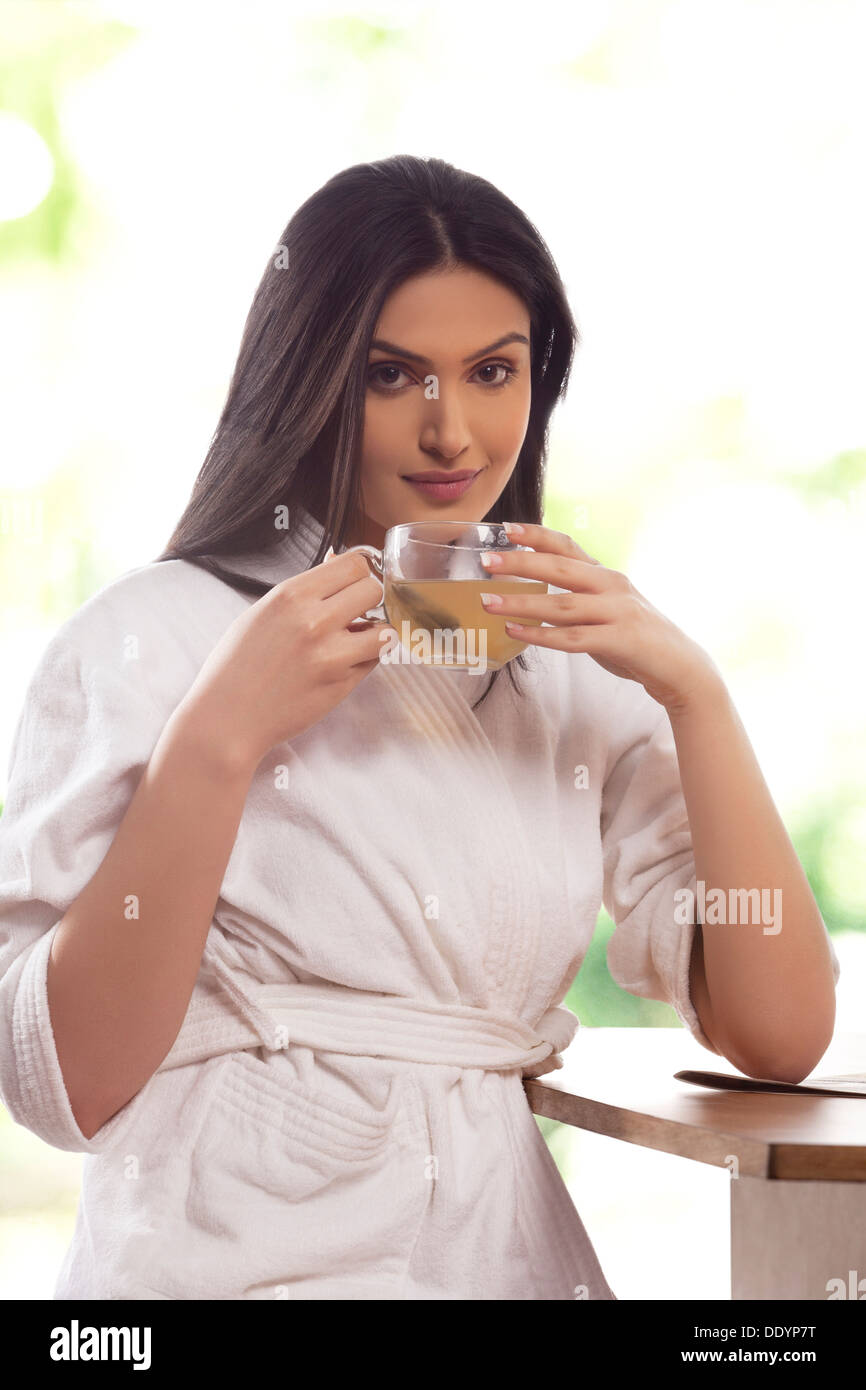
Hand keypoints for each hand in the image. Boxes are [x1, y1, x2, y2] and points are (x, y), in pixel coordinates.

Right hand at [177, 552, 395, 771]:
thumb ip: (304, 589)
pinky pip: (373, 661)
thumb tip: (337, 561)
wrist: (226, 717)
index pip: (354, 564)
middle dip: (366, 600)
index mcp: (291, 595)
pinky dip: (365, 659)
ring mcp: (332, 655)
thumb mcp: (261, 612)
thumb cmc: (237, 664)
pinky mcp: (342, 685)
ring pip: (384, 629)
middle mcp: (314, 621)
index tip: (350, 585)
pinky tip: (342, 663)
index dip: (357, 573)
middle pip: (373, 590)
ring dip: (374, 633)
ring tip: (353, 640)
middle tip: (352, 613)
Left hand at [478, 522, 722, 713]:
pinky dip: (542, 636)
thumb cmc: (634, 638)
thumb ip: (573, 598)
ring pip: (561, 604)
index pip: (567, 546)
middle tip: (486, 560)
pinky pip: (574, 638)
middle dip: (519, 562)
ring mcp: (617, 612)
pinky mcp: (619, 640)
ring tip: (489, 601)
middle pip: (559, 568)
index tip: (505, 528)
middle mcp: (611, 585)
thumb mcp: (604, 608)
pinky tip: (516, 632)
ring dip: (522, 602)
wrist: (679, 666)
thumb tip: (528, 594)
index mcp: (605, 574)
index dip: (536, 535)